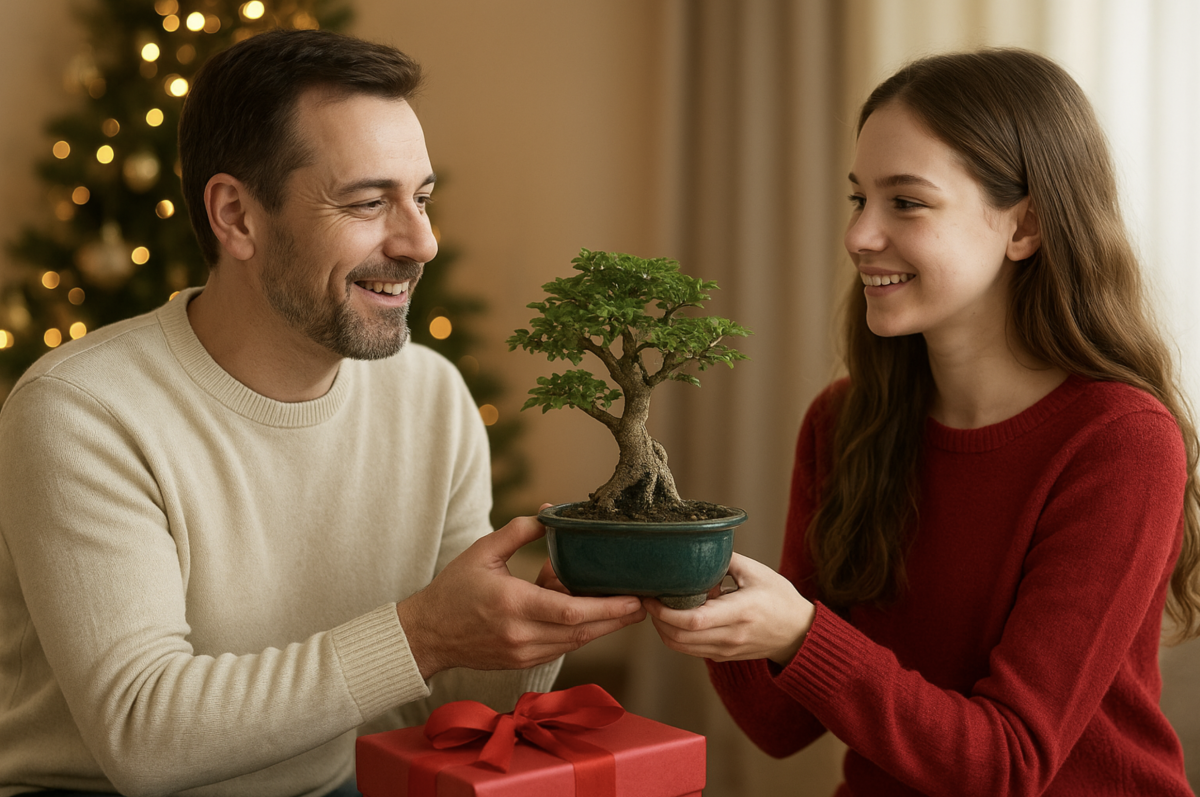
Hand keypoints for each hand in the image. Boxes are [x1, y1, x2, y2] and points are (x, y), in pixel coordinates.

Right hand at [397, 513, 645, 677]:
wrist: (426, 635)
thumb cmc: (453, 590)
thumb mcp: (482, 552)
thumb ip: (519, 531)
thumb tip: (551, 513)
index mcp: (512, 605)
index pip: (570, 612)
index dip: (607, 608)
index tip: (634, 598)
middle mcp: (521, 635)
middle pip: (582, 631)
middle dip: (617, 618)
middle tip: (646, 602)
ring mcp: (523, 653)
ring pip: (575, 642)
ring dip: (603, 626)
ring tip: (628, 606)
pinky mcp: (523, 662)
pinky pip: (562, 647)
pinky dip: (580, 631)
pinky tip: (591, 614)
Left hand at [643, 553, 814, 664]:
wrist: (799, 633)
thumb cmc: (780, 598)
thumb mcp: (756, 572)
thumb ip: (725, 559)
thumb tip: (697, 546)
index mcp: (740, 612)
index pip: (692, 620)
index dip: (665, 611)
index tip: (652, 594)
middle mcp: (731, 635)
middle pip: (679, 637)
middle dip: (657, 619)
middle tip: (649, 598)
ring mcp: (726, 649)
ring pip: (681, 646)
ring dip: (663, 629)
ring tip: (660, 607)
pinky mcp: (723, 657)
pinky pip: (690, 650)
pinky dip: (677, 635)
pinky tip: (677, 617)